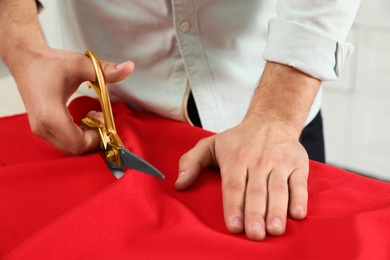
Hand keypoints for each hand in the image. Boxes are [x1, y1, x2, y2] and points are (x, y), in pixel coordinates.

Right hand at [13, 47, 133, 154]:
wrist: (27, 61)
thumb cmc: (51, 63)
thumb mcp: (82, 64)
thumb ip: (106, 70)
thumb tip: (130, 67)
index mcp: (51, 114)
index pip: (77, 144)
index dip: (95, 138)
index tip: (102, 119)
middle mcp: (42, 126)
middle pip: (74, 149)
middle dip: (92, 138)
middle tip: (99, 117)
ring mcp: (40, 129)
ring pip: (68, 148)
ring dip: (85, 137)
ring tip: (92, 116)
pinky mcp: (40, 129)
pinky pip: (62, 142)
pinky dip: (77, 135)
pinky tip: (82, 119)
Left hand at [175, 62, 319, 240]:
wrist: (271, 121)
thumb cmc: (238, 139)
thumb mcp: (210, 144)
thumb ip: (191, 162)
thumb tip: (179, 183)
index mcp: (235, 158)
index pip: (233, 185)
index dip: (233, 206)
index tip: (233, 226)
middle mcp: (257, 161)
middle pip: (256, 190)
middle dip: (255, 213)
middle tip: (254, 234)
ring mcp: (279, 162)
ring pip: (278, 188)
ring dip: (277, 210)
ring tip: (274, 229)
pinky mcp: (297, 164)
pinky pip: (299, 183)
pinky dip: (300, 198)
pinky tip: (297, 214)